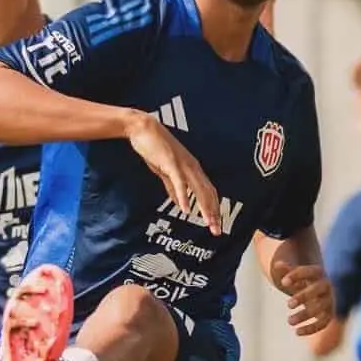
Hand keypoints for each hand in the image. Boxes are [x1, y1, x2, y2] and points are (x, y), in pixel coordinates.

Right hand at [125, 111, 221, 232]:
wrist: (143, 129)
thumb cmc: (154, 148)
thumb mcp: (165, 172)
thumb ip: (173, 188)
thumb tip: (180, 203)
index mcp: (192, 169)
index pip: (208, 192)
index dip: (213, 209)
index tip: (215, 225)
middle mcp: (192, 167)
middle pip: (207, 193)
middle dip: (213, 213)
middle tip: (217, 231)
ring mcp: (183, 165)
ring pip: (198, 190)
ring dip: (204, 208)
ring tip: (209, 224)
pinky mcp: (171, 163)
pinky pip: (179, 183)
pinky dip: (184, 196)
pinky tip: (186, 209)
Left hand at [279, 263, 332, 335]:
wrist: (315, 291)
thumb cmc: (301, 281)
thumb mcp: (293, 274)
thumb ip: (285, 270)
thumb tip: (277, 264)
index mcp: (317, 273)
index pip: (308, 271)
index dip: (296, 276)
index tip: (283, 282)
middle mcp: (326, 286)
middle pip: (317, 289)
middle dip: (304, 296)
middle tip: (288, 305)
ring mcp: (328, 300)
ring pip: (320, 308)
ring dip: (305, 315)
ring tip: (289, 321)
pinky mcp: (328, 314)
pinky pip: (323, 323)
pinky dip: (311, 328)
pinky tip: (297, 332)